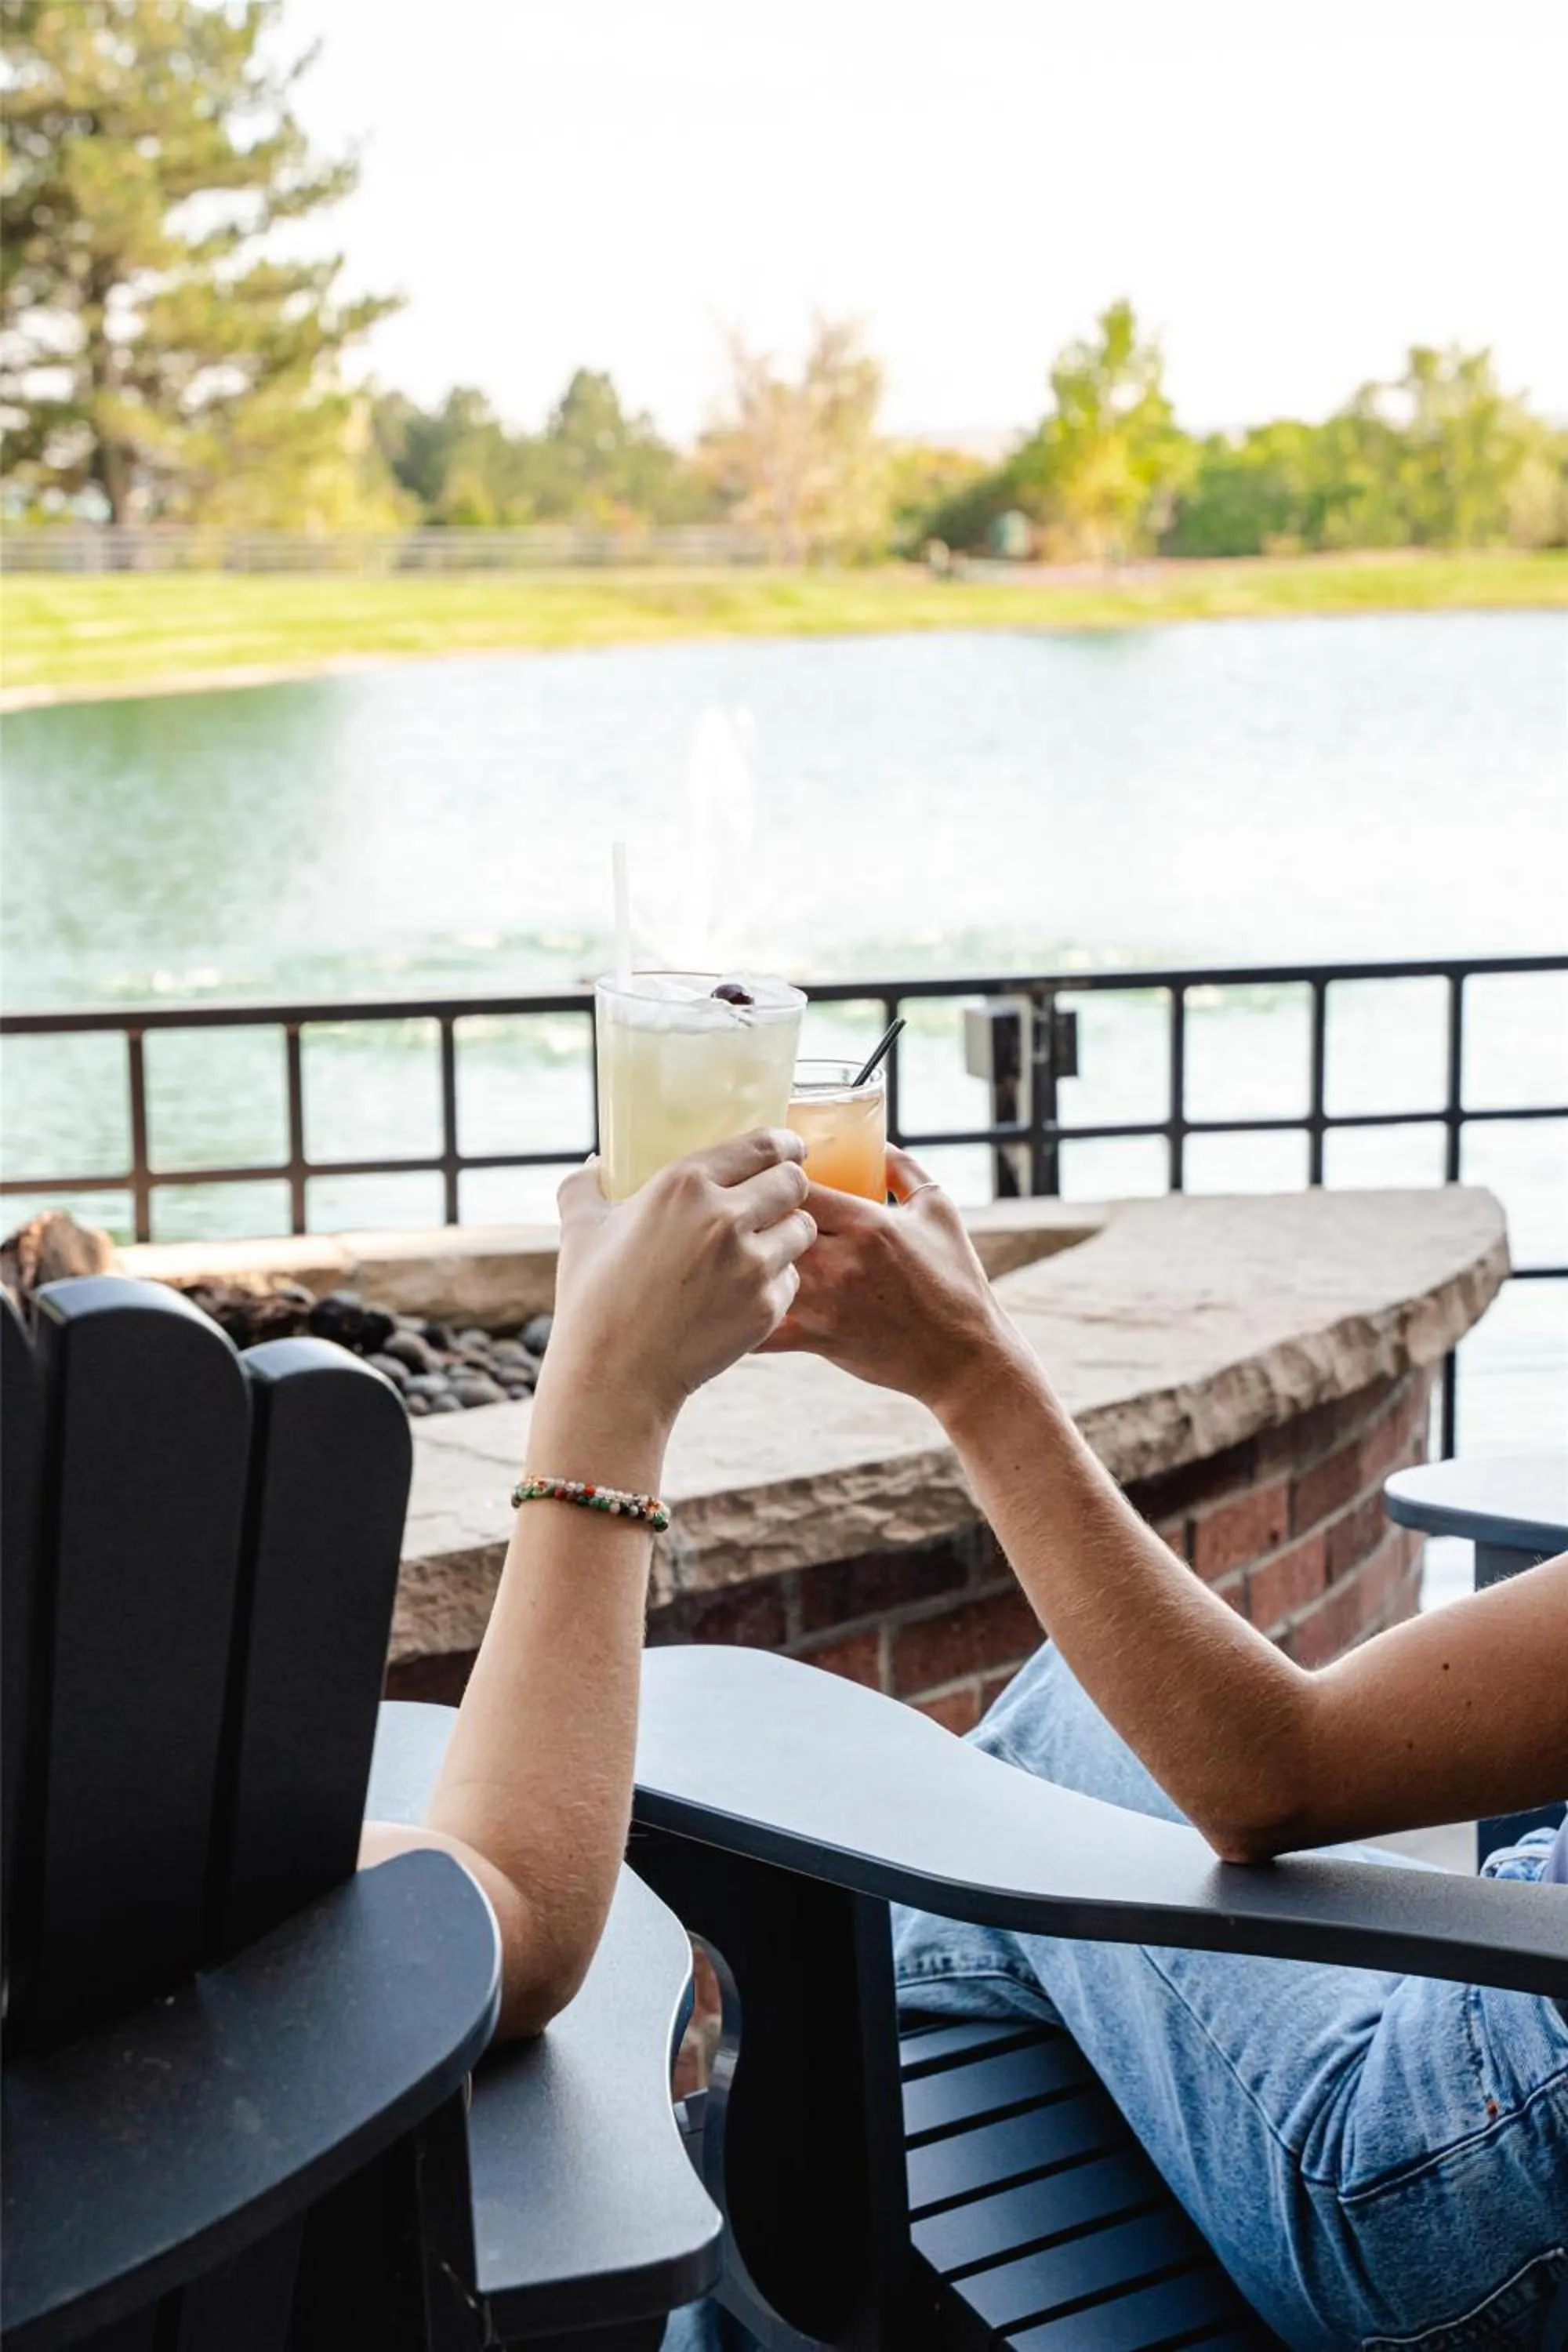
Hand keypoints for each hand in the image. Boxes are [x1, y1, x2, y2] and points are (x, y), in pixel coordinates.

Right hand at [543, 1129, 815, 1440]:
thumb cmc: (593, 1299)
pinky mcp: (766, 1307)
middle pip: (795, 1183)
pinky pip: (792, 1279)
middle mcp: (725, 1217)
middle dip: (792, 1187)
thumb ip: (585, 1186)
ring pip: (802, 1230)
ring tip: (764, 1245)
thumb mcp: (579, 1229)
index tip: (790, 1150)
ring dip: (788, 1233)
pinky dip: (776, 1281)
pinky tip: (746, 1290)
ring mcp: (751, 1265)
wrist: (613, 1377)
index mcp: (684, 1184)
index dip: (785, 1145)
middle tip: (781, 1198)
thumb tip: (595, 1164)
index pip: (764, 1145)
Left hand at [759, 1147, 1018, 1422]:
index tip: (771, 1181)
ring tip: (739, 1252)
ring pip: (760, 1271)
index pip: (798, 1187)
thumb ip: (903, 1169)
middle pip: (770, 1225)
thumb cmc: (956, 1279)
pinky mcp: (821, 1340)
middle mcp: (843, 1261)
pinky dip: (746, 1316)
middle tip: (746, 1215)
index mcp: (869, 1224)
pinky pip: (766, 1328)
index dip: (775, 1179)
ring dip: (747, 1261)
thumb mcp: (938, 1210)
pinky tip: (735, 1305)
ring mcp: (828, 1304)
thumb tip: (874, 1142)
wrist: (966, 1356)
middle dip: (754, 1218)